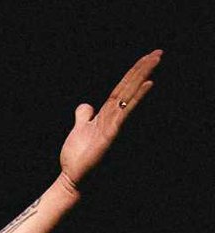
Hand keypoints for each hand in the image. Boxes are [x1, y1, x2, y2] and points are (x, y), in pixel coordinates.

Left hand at [59, 50, 160, 188]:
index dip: (133, 72)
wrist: (73, 180)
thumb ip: (84, 116)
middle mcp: (113, 117)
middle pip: (128, 87)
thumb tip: (86, 105)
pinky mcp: (112, 134)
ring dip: (142, 77)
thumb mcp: (79, 130)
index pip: (121, 88)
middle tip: (158, 52)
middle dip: (143, 69)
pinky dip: (137, 98)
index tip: (147, 57)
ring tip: (155, 60)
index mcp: (106, 114)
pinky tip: (148, 84)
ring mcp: (114, 124)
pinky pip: (126, 112)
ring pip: (130, 95)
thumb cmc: (78, 159)